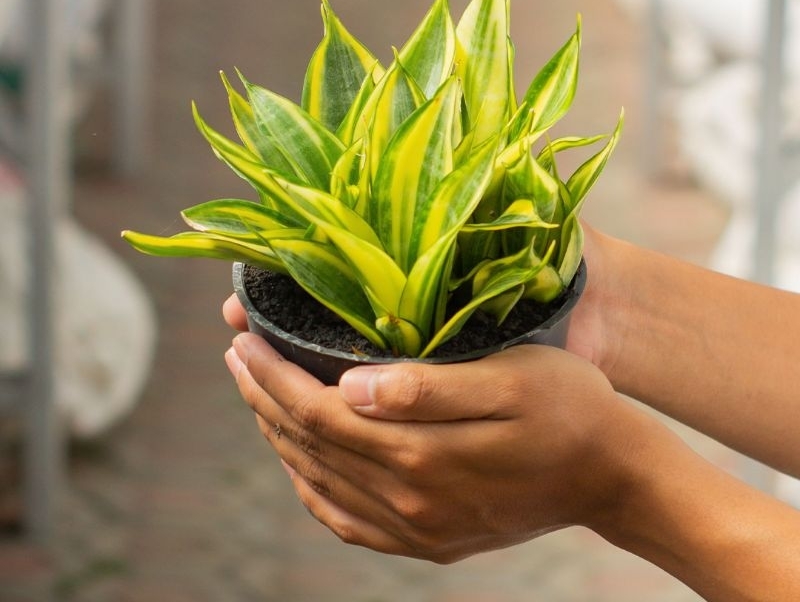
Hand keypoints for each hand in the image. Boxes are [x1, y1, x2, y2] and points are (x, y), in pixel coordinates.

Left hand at [224, 332, 649, 562]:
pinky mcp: (428, 540)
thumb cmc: (566, 406)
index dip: (273, 374)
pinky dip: (311, 486)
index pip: (317, 411)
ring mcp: (416, 528)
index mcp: (420, 453)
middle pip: (309, 445)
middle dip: (263, 396)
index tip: (243, 337)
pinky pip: (347, 520)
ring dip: (279, 434)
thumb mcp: (508, 379)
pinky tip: (300, 462)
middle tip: (238, 352)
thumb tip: (352, 387)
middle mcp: (409, 500)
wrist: (610, 473)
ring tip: (257, 393)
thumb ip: (427, 388)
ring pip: (320, 480)